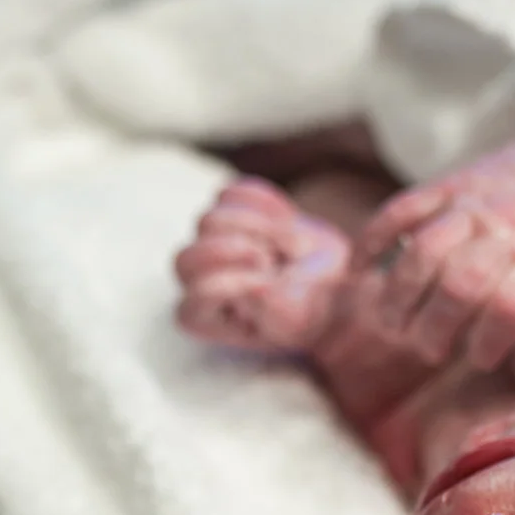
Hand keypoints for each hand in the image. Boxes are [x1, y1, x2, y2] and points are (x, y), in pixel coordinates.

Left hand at [174, 177, 351, 351]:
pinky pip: (234, 194)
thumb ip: (276, 311)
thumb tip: (256, 288)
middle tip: (271, 260)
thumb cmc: (304, 308)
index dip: (227, 288)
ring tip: (289, 244)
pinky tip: (287, 222)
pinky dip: (268, 204)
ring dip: (259, 229)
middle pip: (185, 259)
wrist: (329, 276)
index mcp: (204, 317)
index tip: (267, 283)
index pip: (190, 304)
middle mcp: (195, 280)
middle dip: (233, 254)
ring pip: (209, 221)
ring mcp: (207, 241)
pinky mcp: (226, 209)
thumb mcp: (297, 319)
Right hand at [349, 127, 514, 388]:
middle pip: (459, 285)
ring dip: (399, 296)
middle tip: (429, 349)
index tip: (481, 358)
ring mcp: (471, 205)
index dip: (489, 344)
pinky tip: (360, 271)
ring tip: (393, 323)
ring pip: (421, 253)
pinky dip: (371, 242)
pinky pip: (397, 211)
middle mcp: (507, 231)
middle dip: (434, 329)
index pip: (511, 308)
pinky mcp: (443, 186)